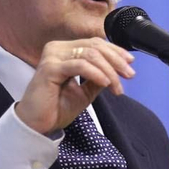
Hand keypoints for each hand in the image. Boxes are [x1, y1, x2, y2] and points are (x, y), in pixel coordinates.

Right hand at [14, 38, 135, 134]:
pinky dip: (96, 73)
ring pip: (90, 55)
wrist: (38, 125)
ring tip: (117, 86)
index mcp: (64, 51)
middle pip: (94, 46)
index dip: (115, 51)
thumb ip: (99, 77)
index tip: (130, 64)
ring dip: (109, 70)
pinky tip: (106, 83)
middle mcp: (57, 49)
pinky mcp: (50, 68)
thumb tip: (118, 68)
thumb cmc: (57, 108)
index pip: (94, 44)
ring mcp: (52, 57)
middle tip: (129, 75)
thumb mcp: (85, 91)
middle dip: (116, 60)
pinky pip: (80, 65)